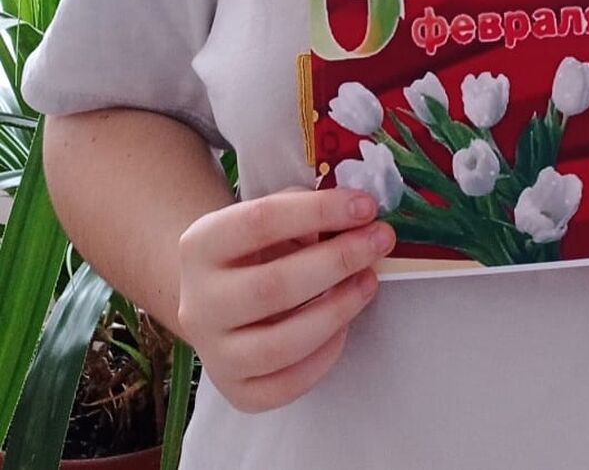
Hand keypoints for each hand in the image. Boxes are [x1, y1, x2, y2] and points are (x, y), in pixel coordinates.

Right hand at [177, 184, 395, 411]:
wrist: (217, 298)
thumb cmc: (255, 248)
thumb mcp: (270, 216)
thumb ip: (304, 210)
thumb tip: (358, 217)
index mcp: (200, 245)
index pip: (260, 221)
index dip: (318, 211)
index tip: (366, 206)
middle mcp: (198, 302)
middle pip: (272, 287)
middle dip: (338, 261)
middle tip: (380, 241)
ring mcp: (214, 353)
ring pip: (279, 344)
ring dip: (337, 310)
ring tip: (369, 282)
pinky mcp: (236, 391)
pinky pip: (285, 386)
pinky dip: (324, 357)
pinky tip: (345, 325)